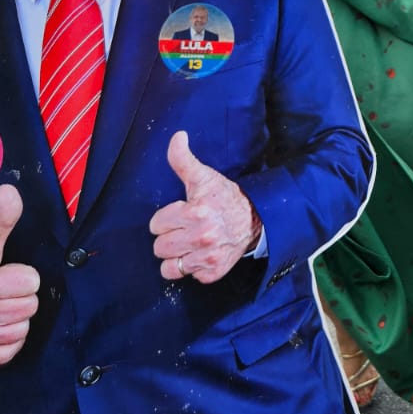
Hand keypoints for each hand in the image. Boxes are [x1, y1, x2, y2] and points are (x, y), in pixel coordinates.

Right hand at [0, 186, 39, 365]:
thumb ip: (1, 218)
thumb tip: (10, 191)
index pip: (30, 281)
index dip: (22, 275)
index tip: (6, 273)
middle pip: (29, 306)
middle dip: (20, 296)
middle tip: (2, 291)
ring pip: (22, 329)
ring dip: (15, 318)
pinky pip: (10, 351)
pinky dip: (7, 340)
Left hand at [150, 131, 260, 284]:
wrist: (257, 218)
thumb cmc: (226, 197)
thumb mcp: (204, 177)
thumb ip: (183, 160)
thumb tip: (177, 136)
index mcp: (195, 212)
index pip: (156, 225)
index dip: (166, 218)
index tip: (180, 214)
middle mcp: (201, 237)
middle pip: (160, 247)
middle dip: (169, 237)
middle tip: (183, 229)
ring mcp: (208, 257)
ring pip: (169, 267)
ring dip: (176, 257)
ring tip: (188, 245)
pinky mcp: (213, 272)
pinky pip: (188, 276)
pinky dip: (193, 267)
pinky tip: (201, 254)